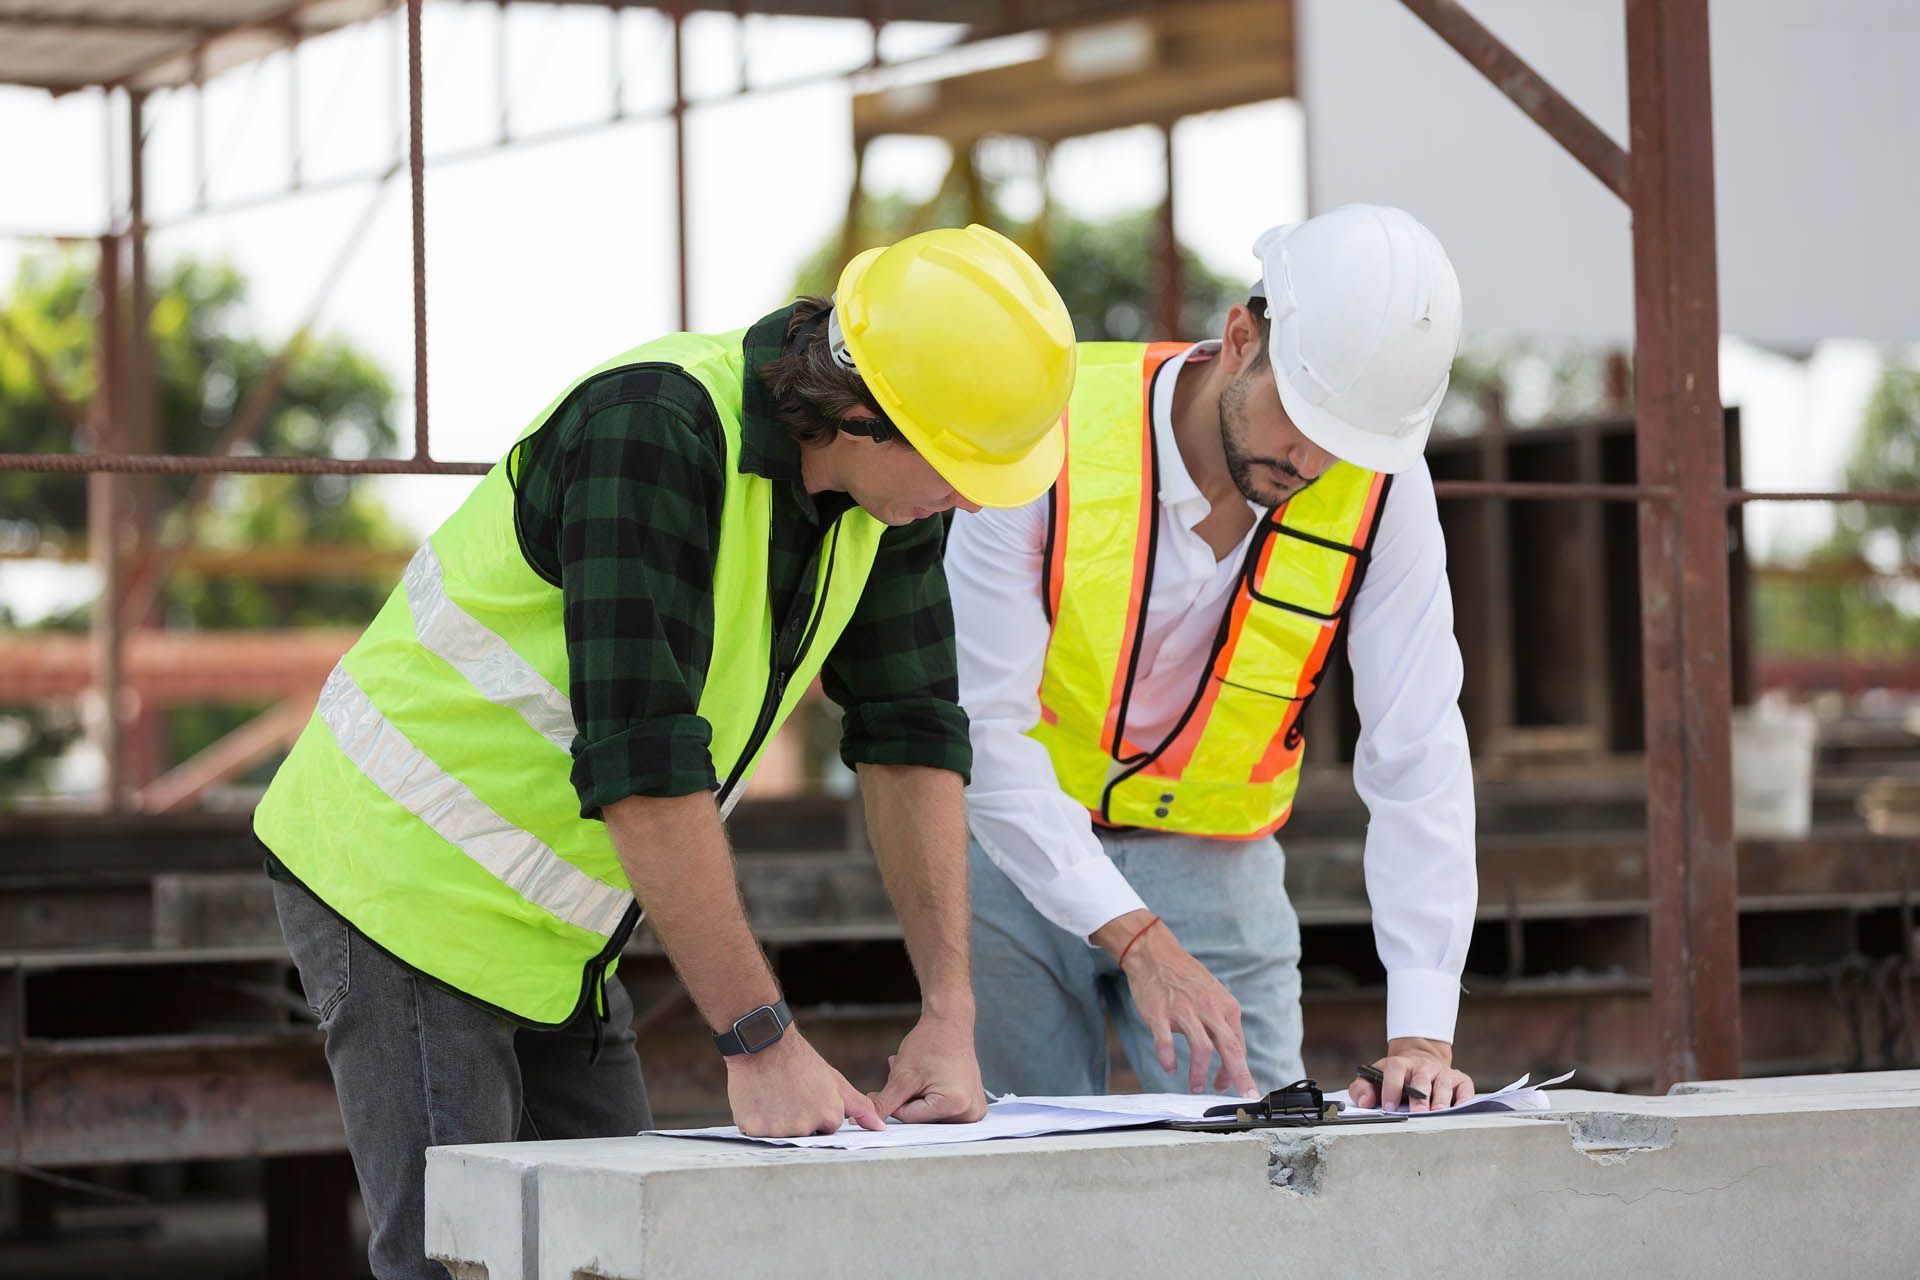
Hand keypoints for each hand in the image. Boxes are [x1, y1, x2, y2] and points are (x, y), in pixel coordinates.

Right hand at [725, 1027, 884, 1136]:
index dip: (816, 1110)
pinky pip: (756, 1133)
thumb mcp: (836, 1082)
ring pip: (779, 1135)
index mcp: (828, 1117)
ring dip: (775, 1121)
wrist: (765, 1043)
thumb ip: (860, 1107)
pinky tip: (758, 1100)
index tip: (808, 1095)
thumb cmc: (800, 1061)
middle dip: (797, 1118)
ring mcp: (779, 1129)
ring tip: (774, 1095)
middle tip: (789, 1094)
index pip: (825, 1128)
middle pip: (803, 1133)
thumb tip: (880, 1128)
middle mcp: (805, 1127)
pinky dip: (755, 1120)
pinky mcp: (754, 1128)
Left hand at [868, 1012, 987, 1123]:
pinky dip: (928, 1097)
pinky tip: (924, 1080)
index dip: (896, 1103)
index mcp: (955, 1105)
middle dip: (907, 1102)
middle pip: (922, 1121)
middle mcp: (969, 1113)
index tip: (890, 1089)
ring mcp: (972, 1110)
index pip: (911, 1119)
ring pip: (930, 1116)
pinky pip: (941, 1110)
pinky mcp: (971, 1105)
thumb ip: (884, 1103)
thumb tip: (868, 1120)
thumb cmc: (932, 1042)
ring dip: (916, 1099)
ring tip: (915, 1076)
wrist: (950, 1024)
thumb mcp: (902, 1076)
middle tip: (905, 1078)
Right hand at [1095, 910, 1257, 1096]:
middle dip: (1238, 1076)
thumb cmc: (1185, 978)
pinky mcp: (1160, 1013)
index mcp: (1225, 1005)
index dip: (1238, 1070)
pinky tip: (1170, 1067)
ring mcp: (1184, 1011)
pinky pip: (1165, 1043)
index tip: (1236, 1086)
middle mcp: (1209, 1008)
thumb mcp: (1213, 995)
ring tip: (1196, 1086)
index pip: (1238, 1045)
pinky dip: (1168, 1059)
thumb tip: (1230, 1056)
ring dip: (1200, 1074)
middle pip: (1229, 1048)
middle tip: (1242, 1096)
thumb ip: (1222, 1023)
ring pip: (1201, 1049)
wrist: (1155, 953)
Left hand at [1347, 1037, 1473, 1112]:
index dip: (1391, 1087)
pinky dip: (1464, 1101)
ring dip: (1441, 1100)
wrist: (1421, 1059)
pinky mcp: (1461, 1080)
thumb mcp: (1374, 1077)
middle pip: (1422, 1079)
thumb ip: (1362, 1088)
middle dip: (1419, 1098)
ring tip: (1438, 1114)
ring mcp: (1444, 1072)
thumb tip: (1365, 1103)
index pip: (1395, 1069)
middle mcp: (1424, 1066)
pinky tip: (1459, 1112)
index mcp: (1401, 1063)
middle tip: (1417, 1114)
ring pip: (1444, 1085)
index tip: (1388, 1107)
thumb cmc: (1396, 1076)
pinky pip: (1466, 1090)